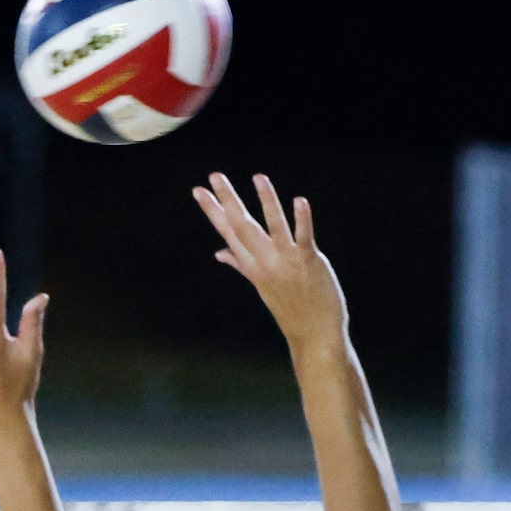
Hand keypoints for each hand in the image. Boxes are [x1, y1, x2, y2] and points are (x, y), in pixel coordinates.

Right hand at [192, 172, 348, 350]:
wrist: (313, 335)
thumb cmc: (289, 307)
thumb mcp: (261, 284)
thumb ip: (241, 264)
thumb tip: (219, 253)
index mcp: (252, 265)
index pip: (228, 232)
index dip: (213, 211)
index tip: (198, 191)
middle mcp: (264, 261)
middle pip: (242, 226)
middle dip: (228, 200)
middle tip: (215, 175)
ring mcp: (286, 261)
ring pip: (274, 226)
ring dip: (266, 201)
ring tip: (258, 177)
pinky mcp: (308, 261)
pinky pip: (304, 236)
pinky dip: (302, 219)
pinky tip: (299, 200)